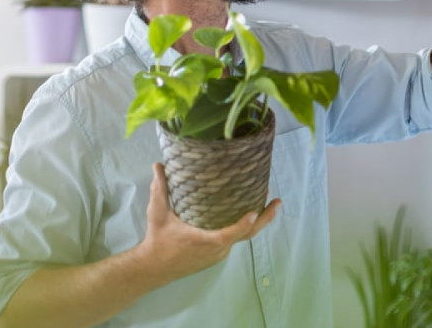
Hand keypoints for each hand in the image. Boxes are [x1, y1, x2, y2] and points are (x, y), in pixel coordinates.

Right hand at [138, 163, 279, 283]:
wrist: (154, 268)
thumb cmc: (158, 239)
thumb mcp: (157, 213)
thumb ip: (160, 188)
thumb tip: (158, 164)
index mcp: (206, 240)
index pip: (230, 234)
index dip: (244, 224)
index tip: (255, 212)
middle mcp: (217, 250)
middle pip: (246, 235)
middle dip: (264, 218)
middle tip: (277, 201)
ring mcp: (218, 254)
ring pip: (242, 237)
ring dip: (256, 221)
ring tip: (265, 200)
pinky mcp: (217, 255)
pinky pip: (235, 240)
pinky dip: (244, 227)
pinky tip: (247, 212)